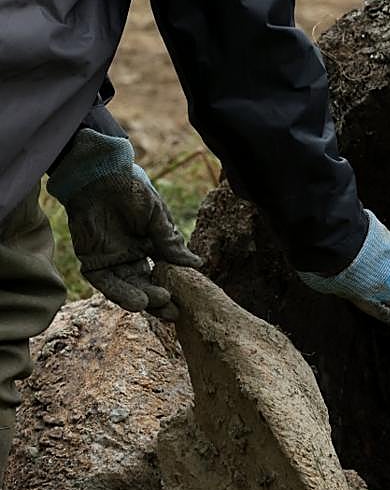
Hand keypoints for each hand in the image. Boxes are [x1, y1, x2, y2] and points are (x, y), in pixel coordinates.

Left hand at [47, 129, 201, 319]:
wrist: (99, 175)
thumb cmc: (131, 190)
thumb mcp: (158, 217)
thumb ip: (171, 242)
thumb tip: (197, 265)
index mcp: (148, 247)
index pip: (162, 275)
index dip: (173, 289)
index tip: (185, 302)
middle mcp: (130, 257)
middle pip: (145, 286)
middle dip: (158, 302)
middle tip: (173, 313)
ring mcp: (110, 261)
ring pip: (126, 288)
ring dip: (140, 300)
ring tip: (154, 306)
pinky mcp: (91, 261)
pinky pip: (104, 283)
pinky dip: (119, 294)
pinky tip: (137, 303)